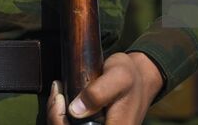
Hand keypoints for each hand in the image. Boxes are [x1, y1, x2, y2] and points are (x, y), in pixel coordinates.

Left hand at [46, 52, 164, 123]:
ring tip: (57, 94)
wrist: (141, 79)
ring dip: (56, 117)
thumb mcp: (119, 77)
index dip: (61, 123)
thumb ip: (99, 93)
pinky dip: (61, 117)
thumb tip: (74, 111)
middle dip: (56, 118)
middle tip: (56, 93)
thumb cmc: (131, 78)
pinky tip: (60, 100)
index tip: (59, 99)